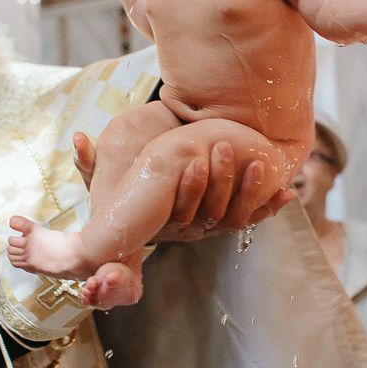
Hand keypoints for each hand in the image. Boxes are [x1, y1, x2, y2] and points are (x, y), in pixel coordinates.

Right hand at [73, 133, 294, 240]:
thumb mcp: (108, 174)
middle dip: (221, 183)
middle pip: (211, 215)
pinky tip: (288, 192)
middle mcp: (189, 229)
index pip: (181, 215)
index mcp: (163, 224)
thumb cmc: (133, 185)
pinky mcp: (237, 218)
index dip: (191, 191)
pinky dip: (272, 205)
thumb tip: (78, 138)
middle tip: (224, 149)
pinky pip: (256, 217)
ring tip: (260, 165)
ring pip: (237, 217)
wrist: (161, 192)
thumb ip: (90, 163)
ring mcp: (214, 225)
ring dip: (252, 192)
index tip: (194, 161)